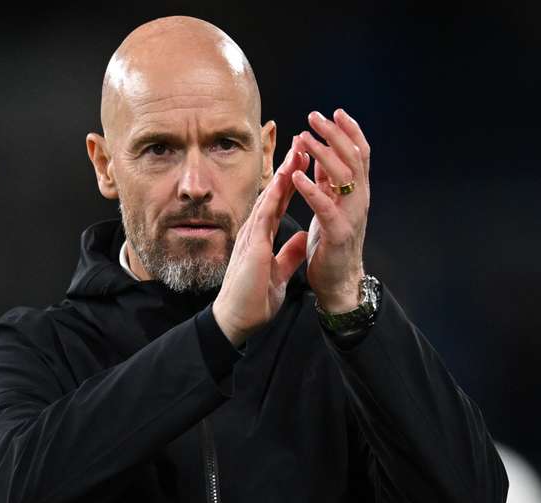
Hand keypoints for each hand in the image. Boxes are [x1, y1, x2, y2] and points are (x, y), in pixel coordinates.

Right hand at [212, 136, 310, 346]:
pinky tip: (282, 180)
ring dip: (282, 175)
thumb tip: (301, 239)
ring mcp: (251, 237)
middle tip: (300, 144)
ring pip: (268, 199)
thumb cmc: (253, 299)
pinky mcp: (252, 247)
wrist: (236, 320)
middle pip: (273, 194)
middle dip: (287, 169)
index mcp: (262, 238)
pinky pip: (264, 217)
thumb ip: (289, 255)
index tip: (304, 163)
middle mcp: (255, 233)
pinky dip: (274, 197)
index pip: (279, 204)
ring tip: (296, 152)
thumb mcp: (279, 273)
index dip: (292, 183)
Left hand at [292, 109, 370, 312]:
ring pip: (343, 176)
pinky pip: (326, 207)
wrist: (338, 282)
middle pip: (353, 157)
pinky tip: (296, 175)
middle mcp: (359, 200)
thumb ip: (326, 181)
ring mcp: (351, 216)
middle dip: (334, 134)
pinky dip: (311, 189)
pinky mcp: (338, 234)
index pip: (359, 153)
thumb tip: (317, 152)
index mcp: (356, 192)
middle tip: (315, 117)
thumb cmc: (332, 243)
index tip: (334, 112)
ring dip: (322, 154)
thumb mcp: (329, 205)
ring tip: (303, 138)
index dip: (349, 131)